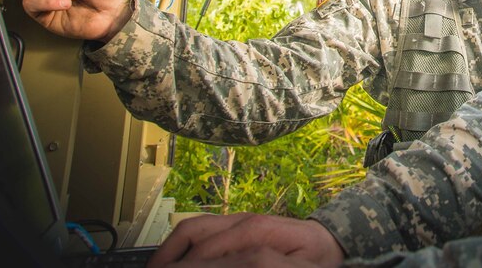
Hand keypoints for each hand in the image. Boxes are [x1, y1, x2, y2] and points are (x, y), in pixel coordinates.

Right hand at [147, 213, 344, 267]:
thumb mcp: (294, 267)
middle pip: (194, 234)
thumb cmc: (313, 257)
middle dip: (169, 257)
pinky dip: (182, 243)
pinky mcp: (235, 222)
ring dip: (170, 249)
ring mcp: (237, 219)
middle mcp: (242, 220)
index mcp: (256, 231)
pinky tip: (176, 259)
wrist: (325, 240)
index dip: (185, 264)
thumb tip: (231, 260)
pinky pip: (201, 228)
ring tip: (157, 267)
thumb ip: (259, 262)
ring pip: (192, 228)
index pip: (208, 249)